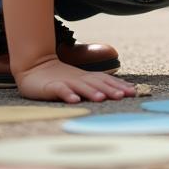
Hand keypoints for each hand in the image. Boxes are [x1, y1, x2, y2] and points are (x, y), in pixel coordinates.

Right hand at [15, 57, 137, 102]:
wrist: (34, 67)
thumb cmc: (59, 77)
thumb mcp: (78, 81)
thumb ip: (93, 85)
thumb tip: (115, 92)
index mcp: (86, 78)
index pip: (106, 81)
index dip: (119, 85)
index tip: (133, 91)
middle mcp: (79, 79)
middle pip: (97, 83)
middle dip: (111, 89)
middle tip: (123, 95)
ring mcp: (65, 82)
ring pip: (81, 86)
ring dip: (92, 92)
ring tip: (101, 98)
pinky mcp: (51, 87)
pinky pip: (60, 90)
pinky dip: (68, 94)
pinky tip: (74, 101)